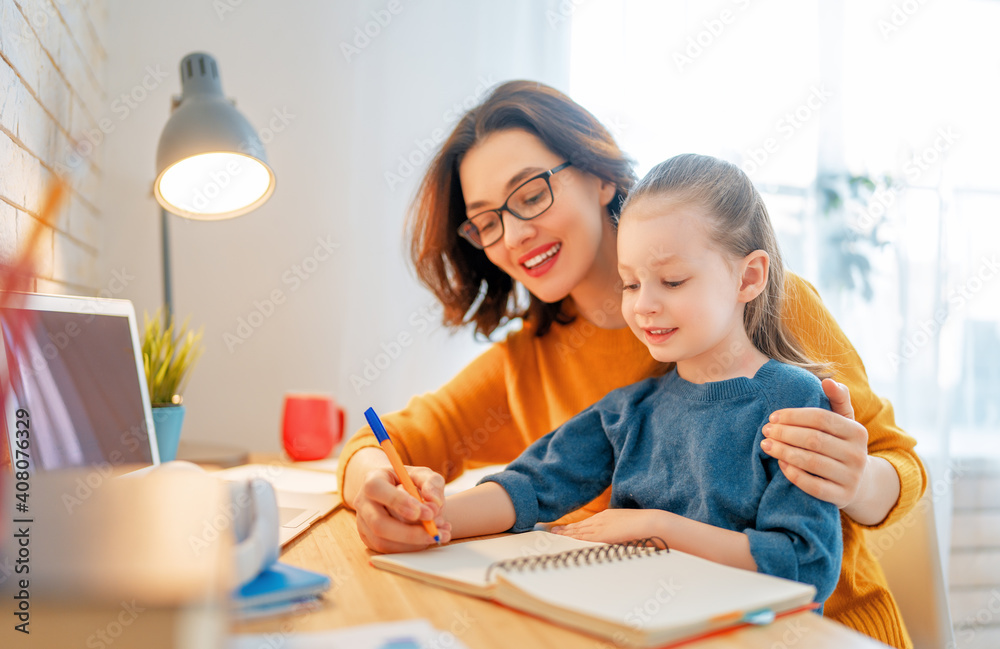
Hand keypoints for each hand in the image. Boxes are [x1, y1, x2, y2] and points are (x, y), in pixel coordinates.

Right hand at [353, 464, 451, 552]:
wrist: (393, 492)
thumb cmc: (408, 481)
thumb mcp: (422, 475)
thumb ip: (431, 483)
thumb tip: (435, 503)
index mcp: (373, 480)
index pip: (376, 489)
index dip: (398, 501)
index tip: (423, 512)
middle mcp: (363, 503)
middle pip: (379, 523)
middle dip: (409, 532)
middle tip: (434, 531)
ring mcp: (363, 523)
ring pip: (383, 541)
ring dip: (413, 542)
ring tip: (437, 533)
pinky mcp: (369, 539)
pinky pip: (388, 550)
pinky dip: (411, 547)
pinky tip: (428, 538)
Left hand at [550, 509, 671, 543]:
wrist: (649, 523)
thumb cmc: (644, 527)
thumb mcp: (628, 527)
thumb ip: (620, 532)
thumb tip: (618, 539)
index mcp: (607, 516)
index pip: (587, 523)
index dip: (575, 526)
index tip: (566, 528)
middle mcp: (601, 519)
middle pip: (579, 526)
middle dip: (566, 529)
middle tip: (553, 531)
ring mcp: (600, 526)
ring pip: (578, 531)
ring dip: (566, 534)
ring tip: (554, 535)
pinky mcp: (601, 534)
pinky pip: (583, 537)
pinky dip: (572, 538)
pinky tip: (564, 540)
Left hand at [761, 378, 868, 508]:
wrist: (857, 481)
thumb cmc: (840, 443)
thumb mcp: (844, 420)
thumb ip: (837, 398)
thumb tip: (827, 380)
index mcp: (857, 431)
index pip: (821, 418)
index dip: (794, 416)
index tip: (773, 416)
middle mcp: (858, 455)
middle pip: (814, 440)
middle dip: (785, 433)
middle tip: (765, 430)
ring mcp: (852, 478)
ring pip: (812, 462)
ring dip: (784, 452)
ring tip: (766, 445)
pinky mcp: (842, 497)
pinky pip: (813, 486)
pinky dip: (794, 474)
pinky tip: (780, 464)